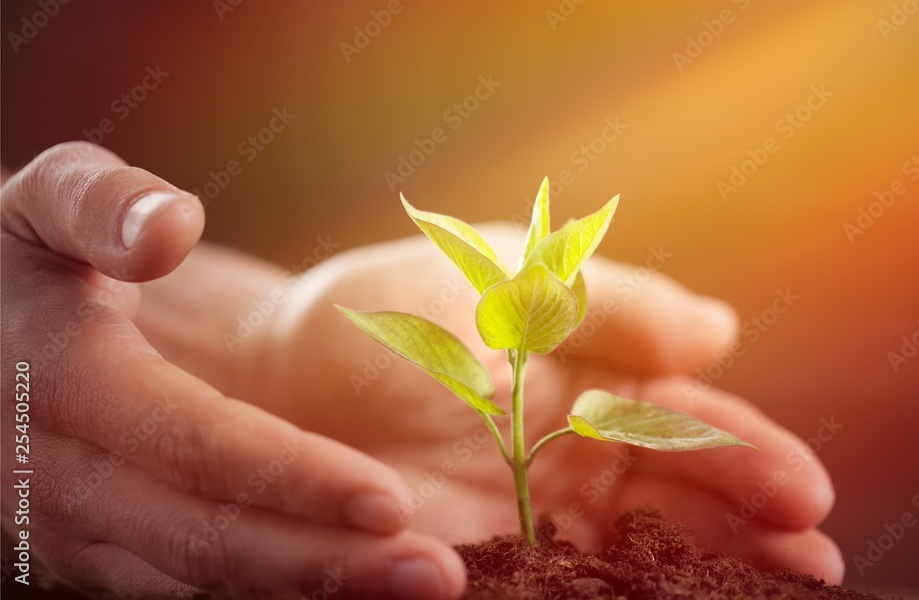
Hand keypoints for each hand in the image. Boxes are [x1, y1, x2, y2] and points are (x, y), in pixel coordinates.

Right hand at [0, 142, 466, 598]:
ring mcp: (73, 530)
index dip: (293, 476)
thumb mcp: (40, 208)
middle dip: (325, 562)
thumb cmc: (20, 262)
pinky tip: (354, 587)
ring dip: (314, 592)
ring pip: (200, 581)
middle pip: (206, 537)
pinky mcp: (95, 551)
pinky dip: (276, 591)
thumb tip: (172, 226)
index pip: (192, 443)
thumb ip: (100, 203)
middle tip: (437, 575)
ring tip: (417, 588)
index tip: (391, 501)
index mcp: (64, 382)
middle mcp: (63, 479)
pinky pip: (188, 586)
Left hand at [141, 221, 844, 583]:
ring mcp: (526, 522)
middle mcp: (570, 462)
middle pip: (676, 502)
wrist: (272, 369)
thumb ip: (608, 303)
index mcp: (589, 386)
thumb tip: (722, 329)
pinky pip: (547, 590)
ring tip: (774, 595)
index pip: (684, 424)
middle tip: (813, 563)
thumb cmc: (388, 308)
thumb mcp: (500, 279)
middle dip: (746, 528)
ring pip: (631, 556)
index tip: (803, 492)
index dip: (746, 456)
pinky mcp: (473, 565)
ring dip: (699, 577)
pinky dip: (601, 599)